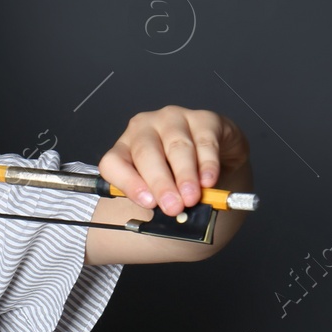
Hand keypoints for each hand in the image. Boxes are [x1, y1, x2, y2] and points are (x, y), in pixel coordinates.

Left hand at [98, 105, 250, 216]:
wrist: (218, 157)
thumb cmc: (179, 174)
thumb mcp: (162, 189)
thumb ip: (159, 200)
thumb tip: (168, 213)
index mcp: (125, 147)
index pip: (113, 162)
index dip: (128, 183)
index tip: (147, 203)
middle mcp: (144, 128)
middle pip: (146, 154)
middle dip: (160, 183)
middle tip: (173, 206)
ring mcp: (173, 119)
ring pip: (176, 147)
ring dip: (185, 176)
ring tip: (192, 197)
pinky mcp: (204, 118)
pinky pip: (205, 141)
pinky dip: (207, 164)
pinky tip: (208, 180)